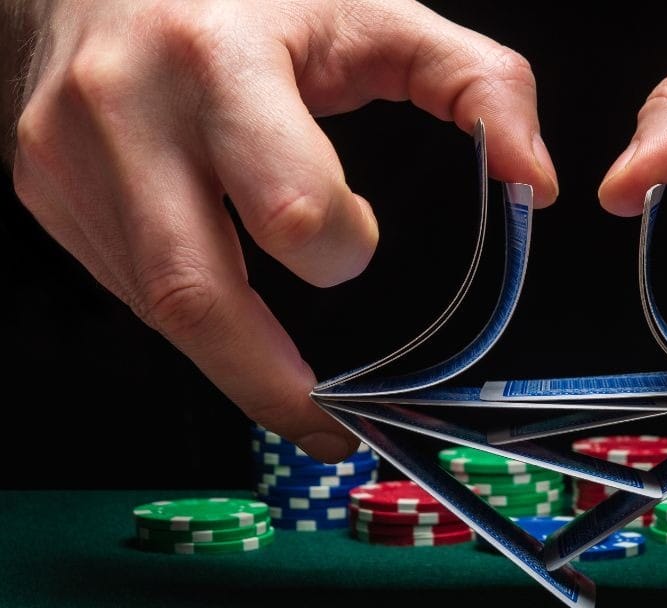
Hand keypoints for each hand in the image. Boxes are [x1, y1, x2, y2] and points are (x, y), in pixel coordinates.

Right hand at [10, 0, 557, 460]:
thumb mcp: (373, 14)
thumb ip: (476, 83)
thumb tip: (536, 182)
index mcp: (221, 60)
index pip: (288, 207)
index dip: (339, 246)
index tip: (357, 239)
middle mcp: (127, 111)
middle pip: (197, 294)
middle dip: (270, 382)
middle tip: (330, 426)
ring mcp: (70, 159)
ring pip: (158, 308)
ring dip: (232, 363)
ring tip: (289, 393)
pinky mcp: (47, 190)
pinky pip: (129, 286)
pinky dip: (190, 319)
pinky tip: (228, 317)